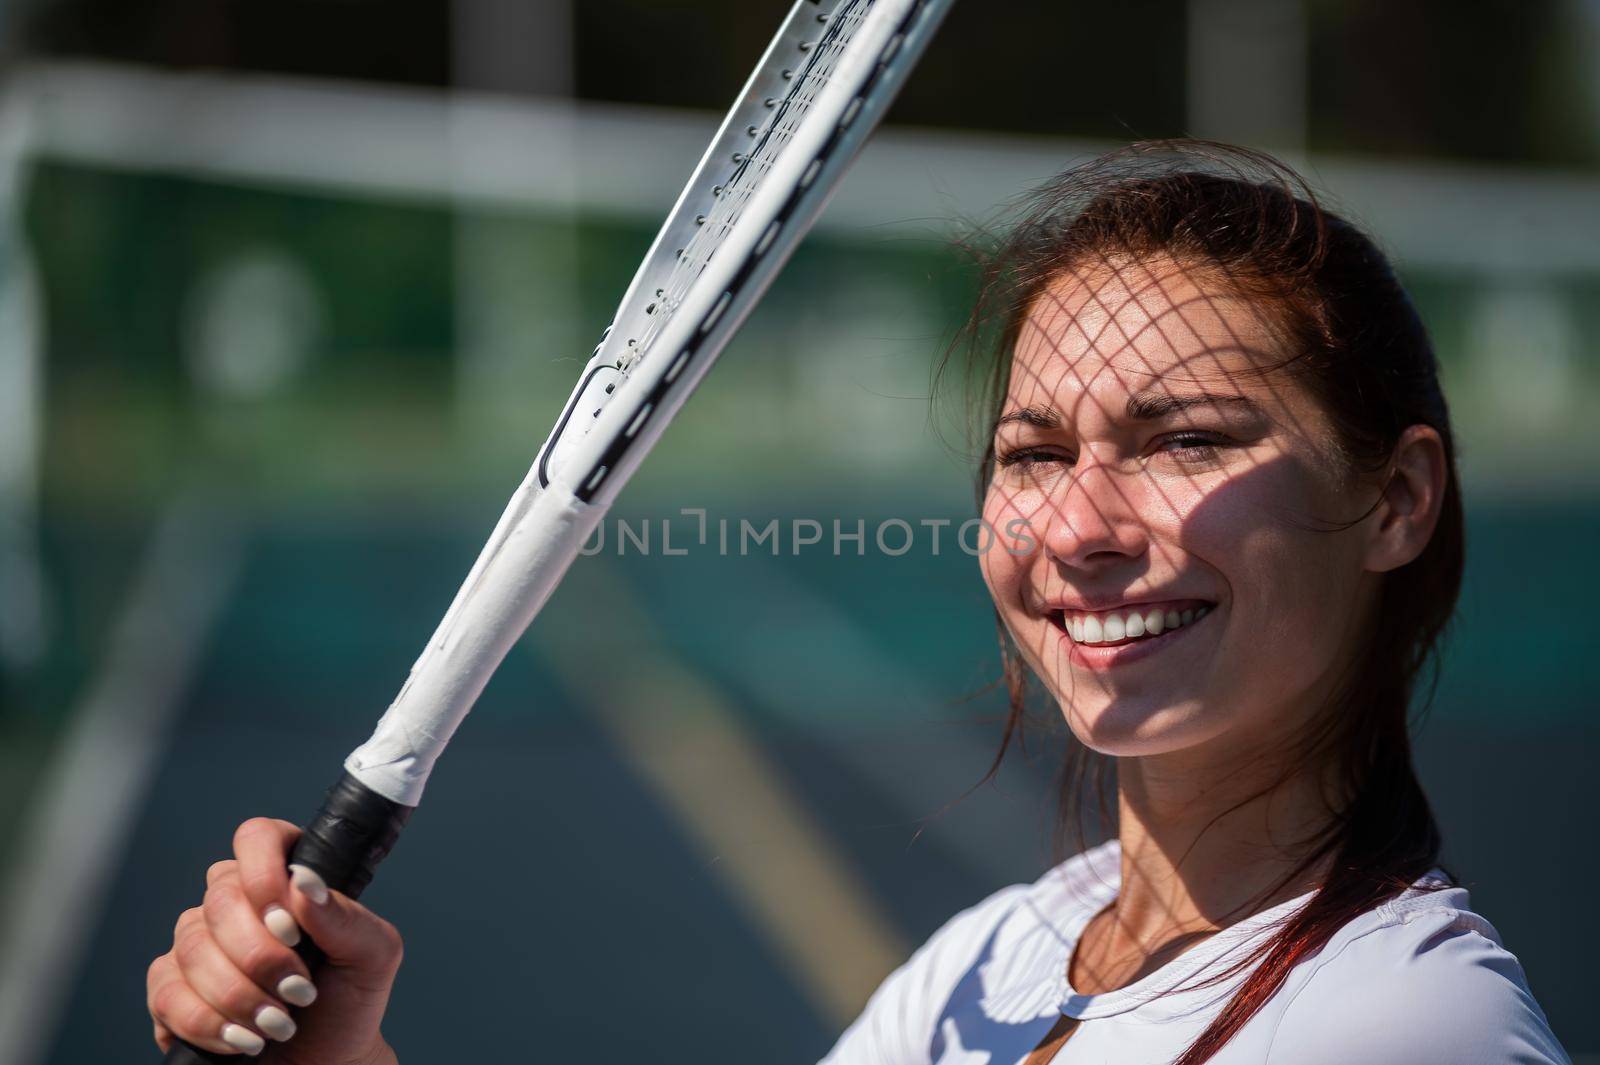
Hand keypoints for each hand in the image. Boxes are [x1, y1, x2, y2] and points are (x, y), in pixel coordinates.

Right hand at [147, 818, 402, 1062]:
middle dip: (262, 957)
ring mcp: (196, 944)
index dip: (264, 876)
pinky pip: (167, 993)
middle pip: (220, 900)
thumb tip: (305, 882)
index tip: (290, 927)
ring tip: (280, 1024)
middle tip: (299, 992)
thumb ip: (346, 917)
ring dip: (241, 996)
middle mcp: (234, 902)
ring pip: (193, 949)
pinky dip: (209, 1023)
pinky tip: (244, 1041)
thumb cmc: (350, 1003)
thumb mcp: (372, 957)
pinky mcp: (170, 989)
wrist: (327, 1064)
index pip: (257, 838)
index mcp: (284, 877)